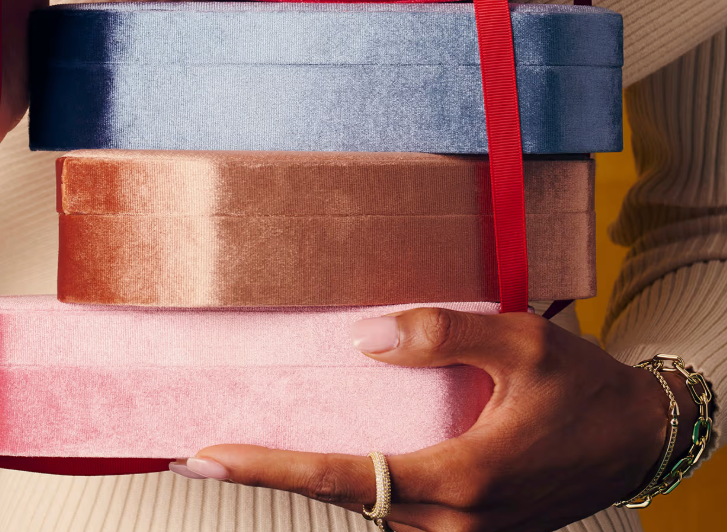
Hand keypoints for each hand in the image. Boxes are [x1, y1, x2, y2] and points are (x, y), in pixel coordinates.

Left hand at [171, 307, 695, 531]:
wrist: (638, 437)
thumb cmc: (584, 387)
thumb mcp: (521, 341)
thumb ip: (444, 335)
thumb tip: (367, 340)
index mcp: (462, 478)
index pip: (347, 477)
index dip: (275, 467)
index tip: (213, 453)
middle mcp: (455, 524)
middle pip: (346, 501)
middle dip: (278, 476)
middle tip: (210, 450)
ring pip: (371, 513)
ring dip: (315, 484)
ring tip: (255, 452)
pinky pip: (399, 514)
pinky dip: (359, 488)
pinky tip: (333, 459)